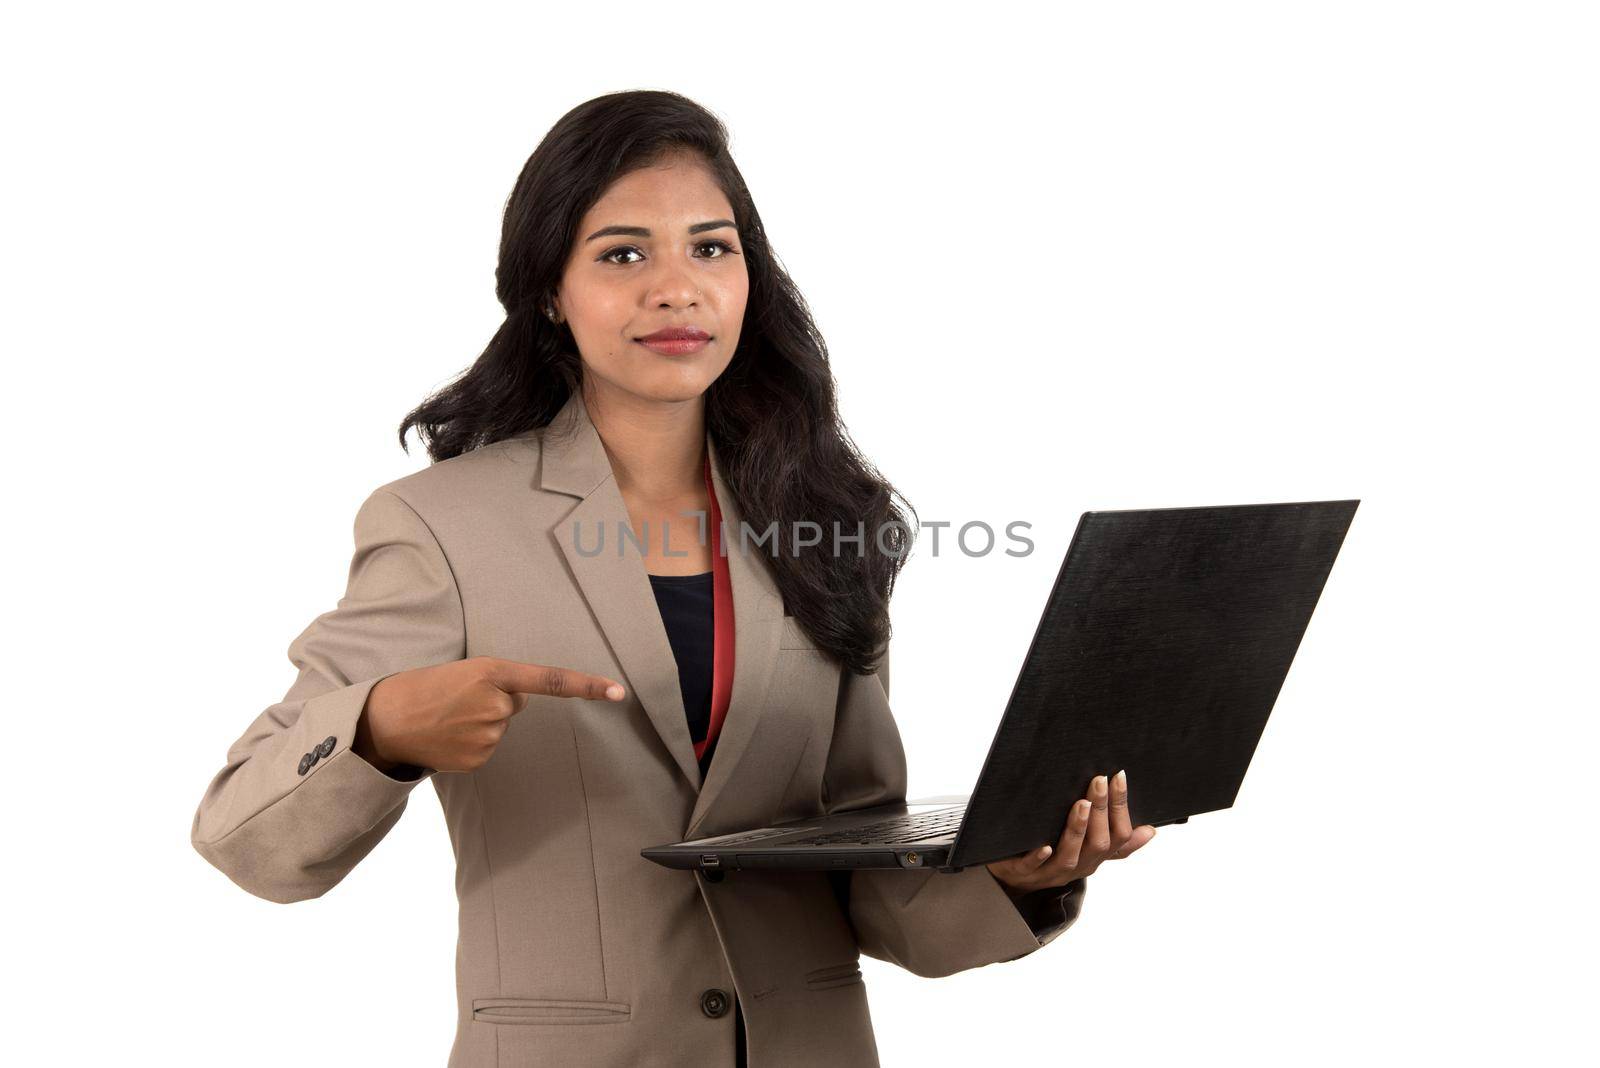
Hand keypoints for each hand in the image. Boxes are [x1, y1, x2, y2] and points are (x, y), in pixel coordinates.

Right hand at [355, 656, 625, 773]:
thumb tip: (519, 703)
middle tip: (458, 699)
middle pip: (515, 705)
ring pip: (500, 727)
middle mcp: (496, 703)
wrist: (388, 720)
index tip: (618, 692)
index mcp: (493, 672)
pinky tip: (448, 736)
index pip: (552, 680)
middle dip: (494, 701)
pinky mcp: (480, 758)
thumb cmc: (426, 688)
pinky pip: (488, 748)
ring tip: (448, 717)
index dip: (588, 686)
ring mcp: (489, 734)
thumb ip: (499, 682)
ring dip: (480, 722)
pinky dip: (471, 743)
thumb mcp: (465, 671)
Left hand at [985, 769, 1156, 895]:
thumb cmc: (1054, 857)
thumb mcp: (1088, 850)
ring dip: (1077, 829)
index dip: (1121, 808)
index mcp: (1094, 858)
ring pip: (1069, 856)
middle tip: (1100, 780)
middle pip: (1097, 844)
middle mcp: (1077, 866)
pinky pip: (1032, 867)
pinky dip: (1039, 857)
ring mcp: (1050, 872)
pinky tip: (1044, 845)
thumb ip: (1116, 842)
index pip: (1118, 836)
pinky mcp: (1023, 873)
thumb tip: (1151, 830)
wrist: (1014, 881)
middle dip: (1101, 811)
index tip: (1120, 777)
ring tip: (1082, 804)